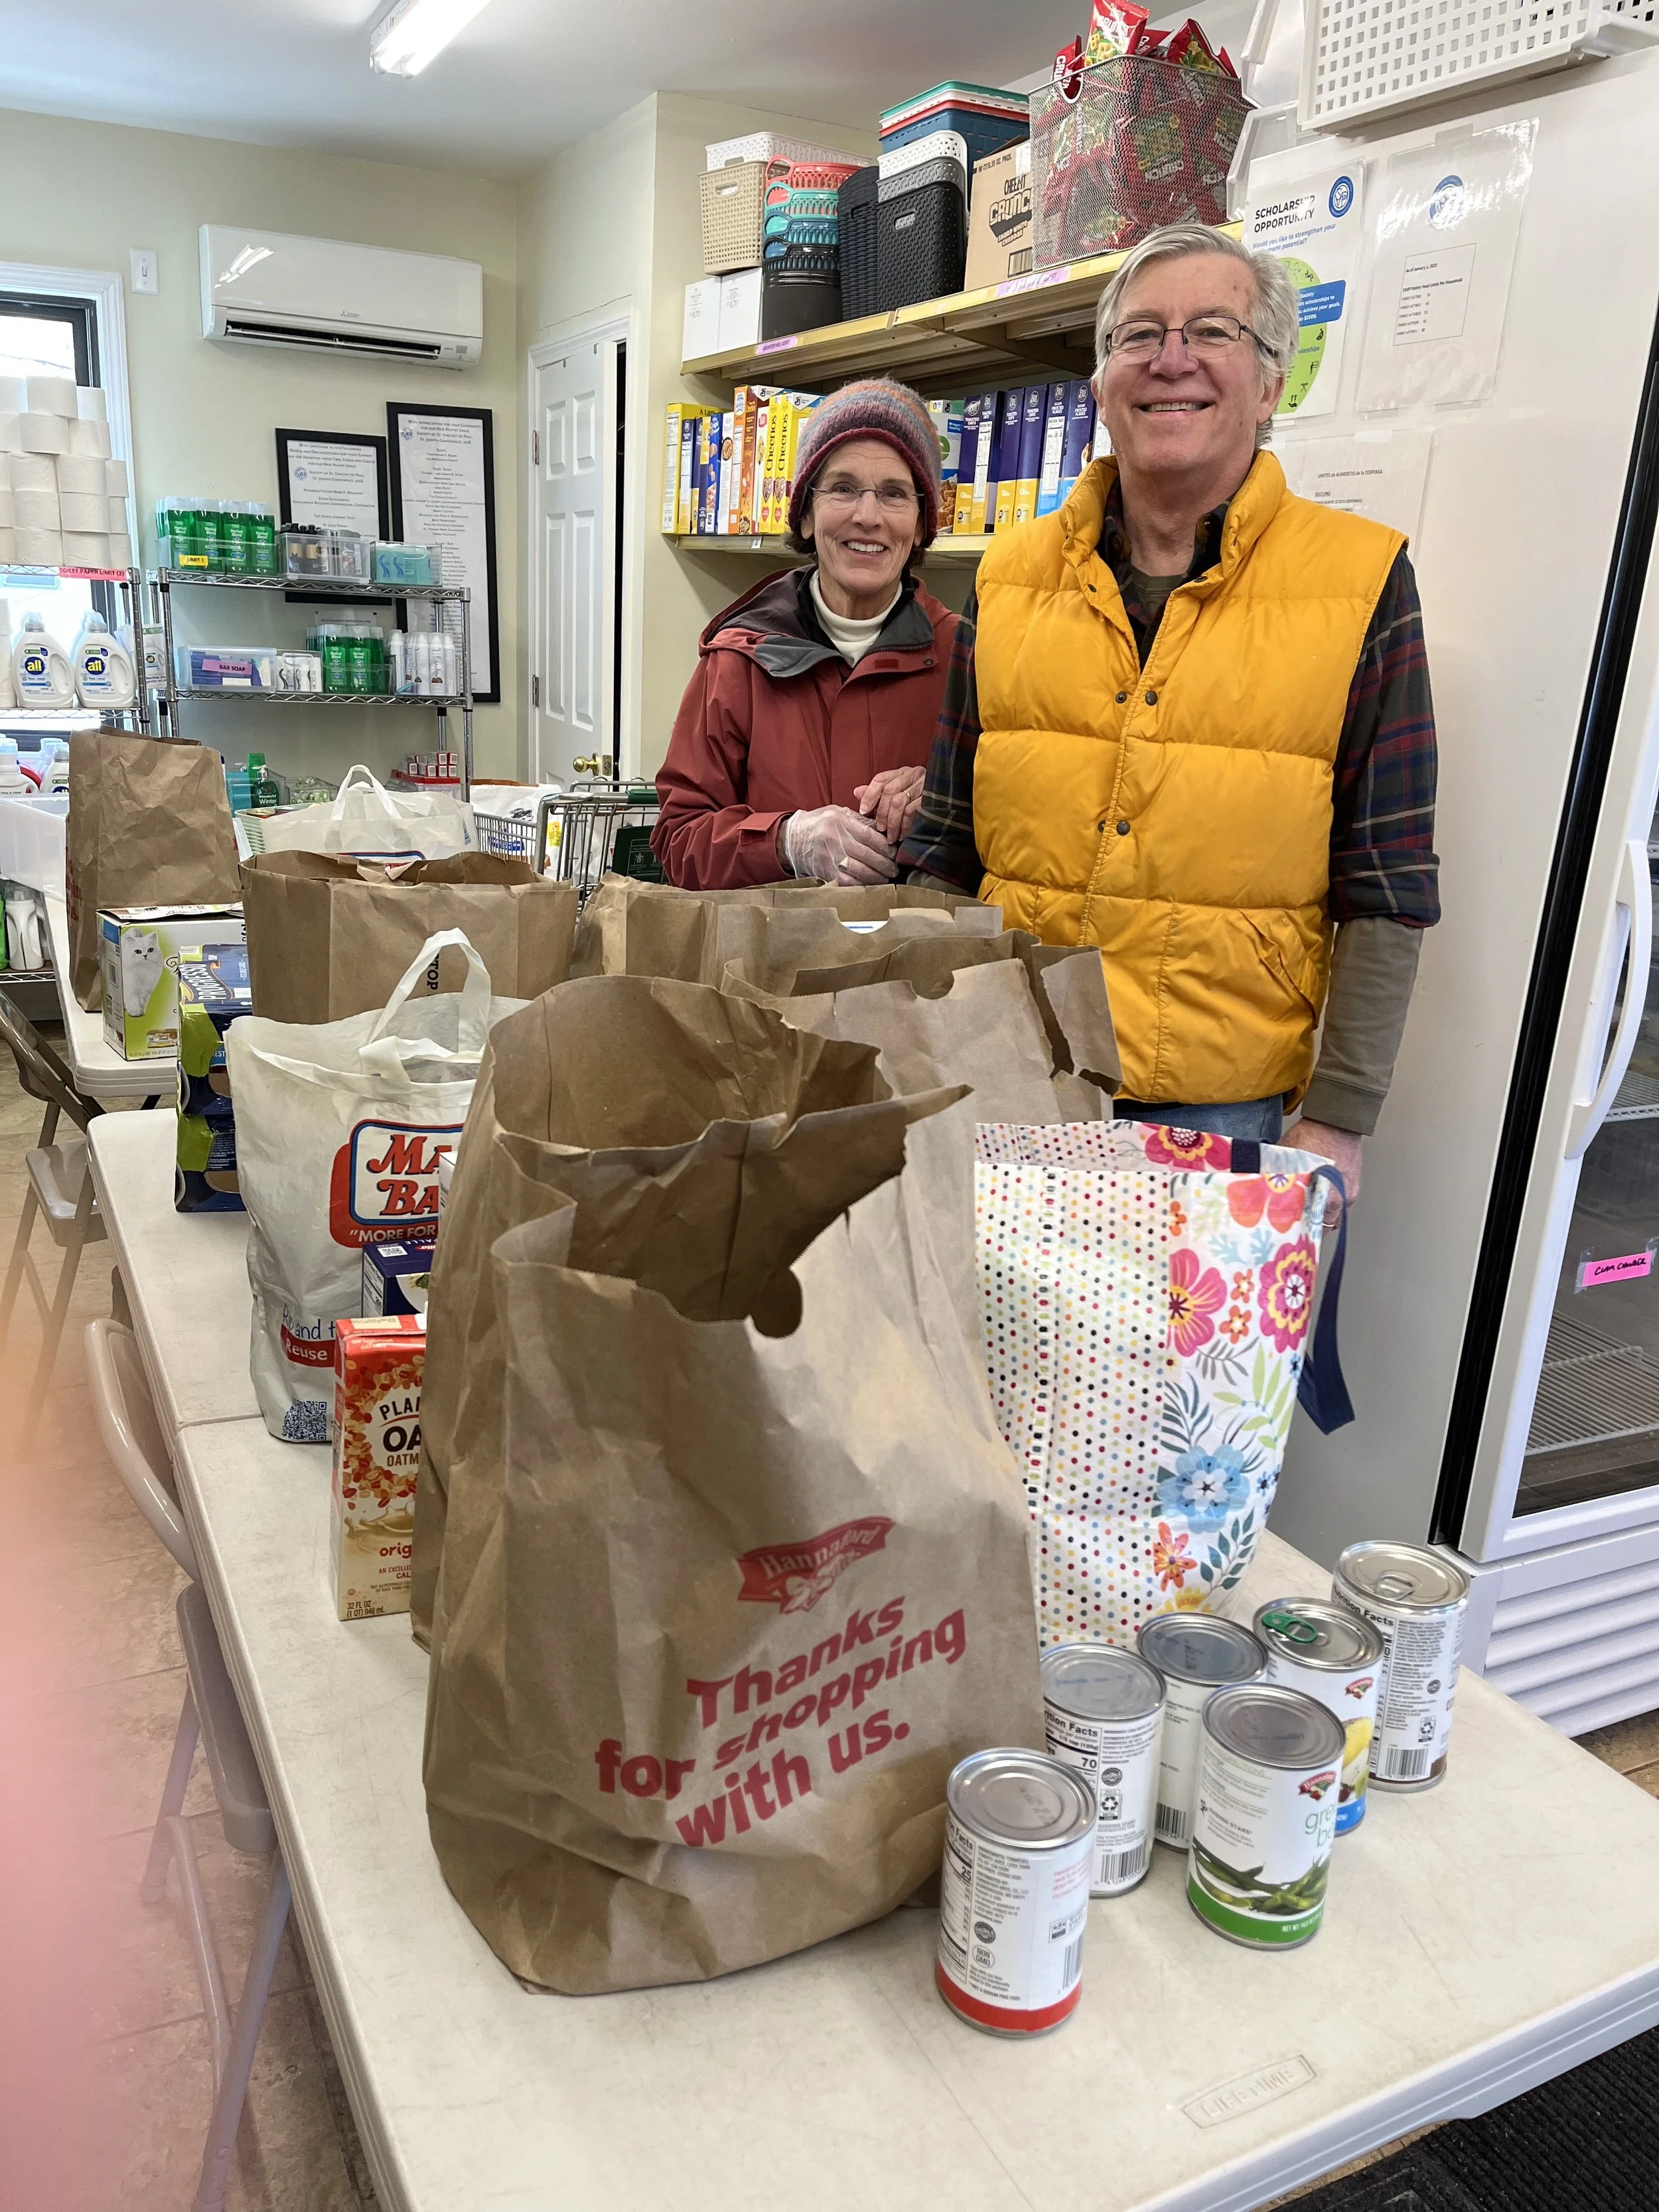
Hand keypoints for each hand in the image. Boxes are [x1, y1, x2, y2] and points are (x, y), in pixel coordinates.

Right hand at [783, 804, 897, 884]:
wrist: (791, 839)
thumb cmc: (818, 824)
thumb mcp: (837, 813)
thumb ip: (859, 820)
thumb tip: (884, 831)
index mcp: (839, 820)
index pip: (871, 836)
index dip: (886, 846)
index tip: (894, 852)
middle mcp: (834, 838)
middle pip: (868, 855)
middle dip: (885, 864)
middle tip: (894, 869)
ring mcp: (828, 857)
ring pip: (861, 870)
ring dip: (877, 877)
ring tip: (886, 877)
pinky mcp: (824, 872)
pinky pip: (848, 882)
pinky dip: (861, 885)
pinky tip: (870, 885)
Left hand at [854, 765, 925, 844]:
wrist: (946, 802)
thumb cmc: (915, 800)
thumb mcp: (895, 794)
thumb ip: (876, 793)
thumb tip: (856, 792)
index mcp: (901, 772)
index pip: (880, 779)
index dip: (869, 795)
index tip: (863, 811)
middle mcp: (913, 775)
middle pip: (889, 791)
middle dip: (881, 812)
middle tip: (879, 828)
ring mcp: (923, 785)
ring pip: (899, 802)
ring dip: (892, 822)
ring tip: (890, 836)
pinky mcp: (931, 799)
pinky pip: (912, 811)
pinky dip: (904, 825)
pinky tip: (902, 835)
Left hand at [1289, 1118, 1360, 1231]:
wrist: (1336, 1121)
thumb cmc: (1311, 1138)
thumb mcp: (1287, 1160)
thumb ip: (1279, 1178)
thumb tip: (1262, 1187)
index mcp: (1325, 1198)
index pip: (1315, 1229)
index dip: (1302, 1233)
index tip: (1291, 1234)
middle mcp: (1341, 1199)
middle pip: (1327, 1226)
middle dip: (1314, 1227)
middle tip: (1299, 1225)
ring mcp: (1350, 1191)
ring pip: (1337, 1215)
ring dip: (1324, 1215)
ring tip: (1309, 1211)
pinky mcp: (1354, 1182)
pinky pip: (1343, 1201)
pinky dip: (1332, 1202)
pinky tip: (1320, 1195)